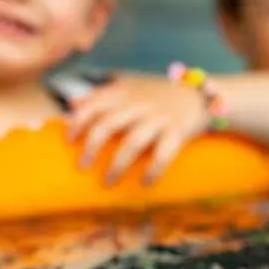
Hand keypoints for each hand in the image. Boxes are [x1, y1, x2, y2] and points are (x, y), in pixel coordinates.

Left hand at [66, 75, 209, 185]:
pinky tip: (145, 182)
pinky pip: (163, 154)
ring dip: (117, 165)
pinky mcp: (178, 131)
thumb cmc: (159, 94)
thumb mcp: (131, 86)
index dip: (77, 123)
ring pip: (132, 142)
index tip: (69, 140)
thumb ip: (103, 94)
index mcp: (125, 93)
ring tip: (108, 181)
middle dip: (91, 148)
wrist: (199, 94)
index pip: (93, 105)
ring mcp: (159, 117)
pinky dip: (153, 170)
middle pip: (107, 125)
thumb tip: (72, 104)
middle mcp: (139, 103)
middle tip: (82, 167)